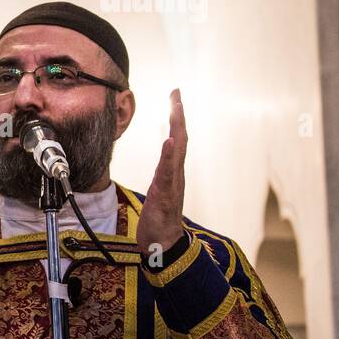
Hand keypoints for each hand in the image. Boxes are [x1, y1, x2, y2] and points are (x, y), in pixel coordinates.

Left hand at [136, 89, 187, 258]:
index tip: (175, 97)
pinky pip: (168, 172)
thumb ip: (162, 174)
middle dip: (179, 115)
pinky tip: (170, 141)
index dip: (176, 118)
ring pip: (177, 152)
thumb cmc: (160, 219)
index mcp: (172, 172)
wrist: (163, 245)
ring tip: (176, 109)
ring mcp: (172, 184)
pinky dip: (170, 156)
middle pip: (180, 140)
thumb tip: (163, 161)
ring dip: (177, 129)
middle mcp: (176, 174)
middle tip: (177, 94)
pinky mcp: (166, 194)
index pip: (177, 140)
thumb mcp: (158, 190)